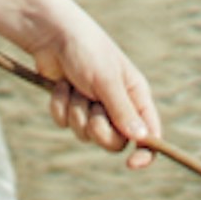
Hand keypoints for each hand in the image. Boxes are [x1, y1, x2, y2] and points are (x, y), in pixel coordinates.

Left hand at [0, 0, 160, 167]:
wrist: (51, 34)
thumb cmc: (86, 50)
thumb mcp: (107, 80)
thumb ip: (122, 111)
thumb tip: (141, 139)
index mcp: (136, 95)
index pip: (149, 133)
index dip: (145, 152)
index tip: (133, 164)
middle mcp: (117, 104)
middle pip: (114, 141)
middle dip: (98, 128)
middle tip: (92, 107)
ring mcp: (93, 106)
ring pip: (85, 133)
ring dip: (76, 111)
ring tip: (75, 86)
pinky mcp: (70, 106)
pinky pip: (64, 123)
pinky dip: (60, 105)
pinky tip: (61, 84)